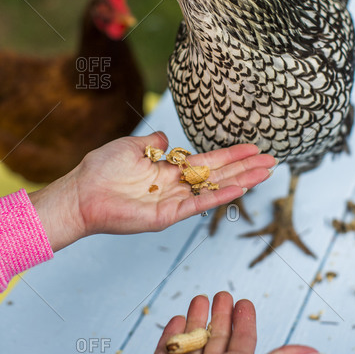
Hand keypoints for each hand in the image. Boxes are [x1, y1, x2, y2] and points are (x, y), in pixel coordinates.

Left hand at [31, 132, 274, 250]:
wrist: (81, 192)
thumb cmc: (102, 169)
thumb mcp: (132, 146)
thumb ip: (153, 141)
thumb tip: (167, 137)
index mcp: (171, 170)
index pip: (209, 161)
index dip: (232, 154)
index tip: (255, 148)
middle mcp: (177, 186)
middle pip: (220, 175)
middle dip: (246, 168)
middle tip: (273, 161)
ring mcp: (174, 202)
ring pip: (215, 189)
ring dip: (241, 181)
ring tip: (266, 173)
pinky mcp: (166, 216)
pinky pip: (197, 205)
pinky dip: (219, 197)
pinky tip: (240, 189)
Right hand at [129, 291, 325, 353]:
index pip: (243, 340)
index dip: (245, 321)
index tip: (245, 302)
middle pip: (219, 335)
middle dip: (222, 314)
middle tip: (224, 293)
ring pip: (195, 336)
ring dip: (198, 316)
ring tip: (202, 297)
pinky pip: (169, 343)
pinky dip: (174, 329)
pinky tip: (178, 317)